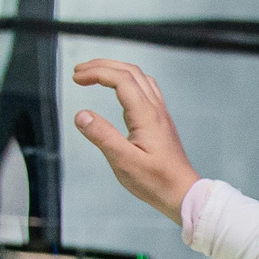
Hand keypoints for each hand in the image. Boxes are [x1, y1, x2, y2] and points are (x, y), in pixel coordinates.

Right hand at [72, 59, 201, 218]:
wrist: (183, 192)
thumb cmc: (156, 181)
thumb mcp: (124, 162)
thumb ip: (102, 136)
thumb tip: (81, 115)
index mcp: (146, 115)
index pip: (121, 79)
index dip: (97, 73)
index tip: (76, 78)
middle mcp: (155, 109)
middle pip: (130, 72)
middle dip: (102, 66)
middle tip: (79, 71)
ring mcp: (160, 114)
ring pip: (139, 78)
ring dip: (115, 70)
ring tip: (93, 75)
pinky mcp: (160, 121)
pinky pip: (145, 89)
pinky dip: (126, 81)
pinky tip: (117, 90)